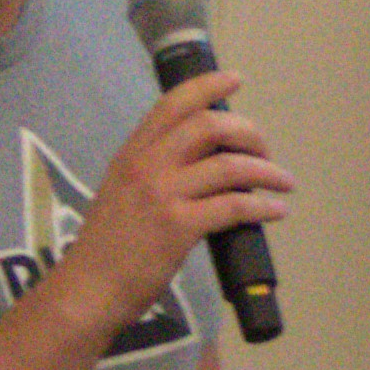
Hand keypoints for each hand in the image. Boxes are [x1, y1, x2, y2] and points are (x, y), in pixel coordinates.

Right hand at [55, 78, 290, 337]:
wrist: (86, 290)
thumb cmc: (105, 248)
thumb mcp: (120, 193)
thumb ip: (152, 171)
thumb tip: (200, 162)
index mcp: (132, 154)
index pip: (173, 104)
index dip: (208, 85)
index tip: (235, 79)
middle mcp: (146, 166)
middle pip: (209, 126)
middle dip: (248, 132)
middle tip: (264, 150)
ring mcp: (162, 195)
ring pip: (229, 165)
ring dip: (266, 171)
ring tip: (283, 182)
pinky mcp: (178, 226)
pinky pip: (234, 206)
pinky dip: (263, 206)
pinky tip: (276, 210)